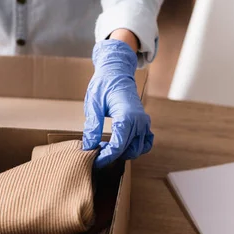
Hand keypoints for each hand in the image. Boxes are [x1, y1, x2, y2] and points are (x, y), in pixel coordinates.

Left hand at [83, 38, 153, 168]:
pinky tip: (120, 146)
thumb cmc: (103, 85)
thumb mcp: (93, 104)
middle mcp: (139, 121)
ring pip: (137, 150)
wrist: (116, 71)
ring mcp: (144, 123)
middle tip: (95, 155)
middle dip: (111, 157)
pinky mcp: (144, 124)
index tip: (93, 161)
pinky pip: (145, 143)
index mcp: (127, 116)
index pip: (118, 146)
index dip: (105, 157)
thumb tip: (88, 147)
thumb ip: (92, 127)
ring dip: (122, 154)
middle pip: (127, 150)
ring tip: (104, 148)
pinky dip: (135, 149)